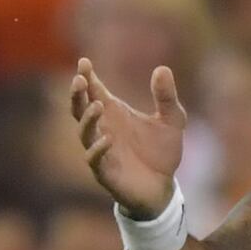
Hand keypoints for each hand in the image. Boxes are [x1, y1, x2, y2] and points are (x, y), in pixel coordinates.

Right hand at [69, 58, 185, 217]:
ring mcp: (102, 151)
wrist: (164, 187)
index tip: (84, 62)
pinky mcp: (106, 172)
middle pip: (79, 108)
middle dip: (77, 94)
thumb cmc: (162, 152)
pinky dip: (98, 149)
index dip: (86, 76)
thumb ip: (166, 96)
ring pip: (84, 132)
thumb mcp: (173, 120)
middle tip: (80, 80)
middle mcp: (103, 129)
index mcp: (114, 113)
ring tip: (98, 105)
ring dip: (87, 118)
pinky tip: (107, 138)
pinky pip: (94, 160)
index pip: (93, 91)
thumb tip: (162, 68)